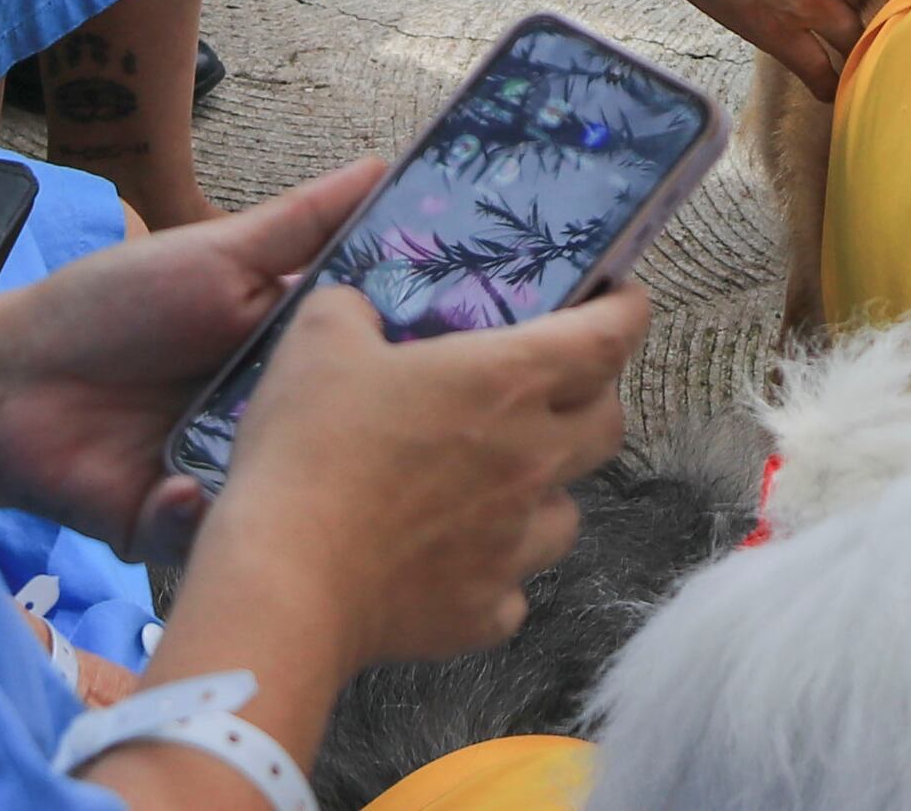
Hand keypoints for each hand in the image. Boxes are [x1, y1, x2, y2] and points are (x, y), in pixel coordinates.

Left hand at [0, 161, 387, 534]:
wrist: (8, 383)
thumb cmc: (113, 306)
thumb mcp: (219, 254)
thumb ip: (304, 223)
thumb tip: (384, 166)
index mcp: (289, 348)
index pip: (368, 355)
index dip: (412, 356)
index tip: (466, 351)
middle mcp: (273, 415)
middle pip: (343, 430)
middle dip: (366, 432)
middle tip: (399, 425)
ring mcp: (232, 475)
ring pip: (291, 492)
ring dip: (288, 481)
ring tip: (277, 459)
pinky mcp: (184, 527)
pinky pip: (217, 536)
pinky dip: (199, 510)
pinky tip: (180, 485)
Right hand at [204, 274, 641, 663]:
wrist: (285, 586)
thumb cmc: (309, 452)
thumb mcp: (317, 339)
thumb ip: (355, 308)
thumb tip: (362, 309)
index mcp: (508, 382)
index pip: (611, 336)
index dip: (625, 310)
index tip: (620, 298)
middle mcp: (533, 460)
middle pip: (609, 424)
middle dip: (592, 399)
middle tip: (549, 389)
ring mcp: (516, 544)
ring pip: (568, 511)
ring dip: (544, 490)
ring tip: (492, 484)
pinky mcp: (487, 612)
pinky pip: (514, 585)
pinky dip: (494, 570)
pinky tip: (449, 560)